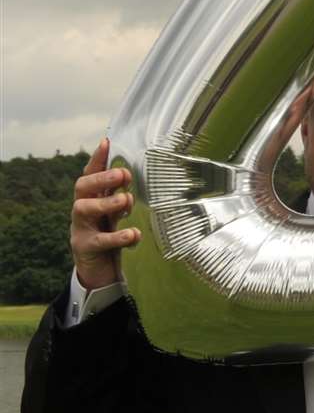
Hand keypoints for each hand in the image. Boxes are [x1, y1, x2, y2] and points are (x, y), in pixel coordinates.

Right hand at [70, 140, 140, 289]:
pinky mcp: (85, 248)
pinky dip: (118, 236)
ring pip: (84, 209)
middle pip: (82, 187)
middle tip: (123, 174)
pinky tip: (134, 234)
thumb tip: (129, 172)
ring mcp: (81, 228)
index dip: (97, 159)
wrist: (98, 270)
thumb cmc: (107, 235)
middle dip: (101, 178)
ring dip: (106, 203)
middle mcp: (82, 209)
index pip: (90, 174)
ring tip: (126, 201)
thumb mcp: (114, 214)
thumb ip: (119, 195)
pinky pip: (100, 240)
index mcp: (91, 198)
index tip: (107, 142)